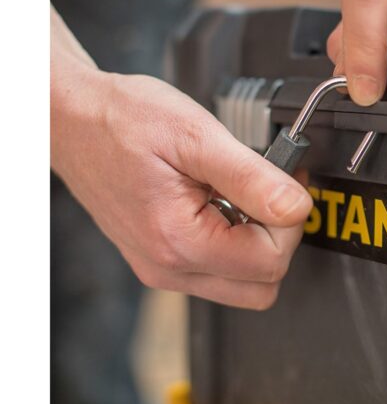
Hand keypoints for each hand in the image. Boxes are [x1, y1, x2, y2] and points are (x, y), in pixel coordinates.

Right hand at [51, 9, 311, 309]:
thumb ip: (251, 177)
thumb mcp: (195, 137)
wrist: (73, 119)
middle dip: (278, 237)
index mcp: (179, 242)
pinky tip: (219, 200)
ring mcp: (163, 268)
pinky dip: (234, 240)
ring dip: (256, 239)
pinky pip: (218, 268)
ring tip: (237, 191)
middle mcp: (169, 268)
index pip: (271, 263)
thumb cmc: (123, 120)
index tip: (284, 183)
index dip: (290, 221)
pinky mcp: (162, 258)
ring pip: (243, 282)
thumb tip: (297, 208)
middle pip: (262, 284)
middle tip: (266, 190)